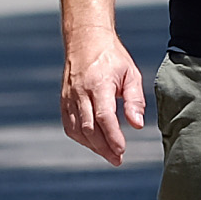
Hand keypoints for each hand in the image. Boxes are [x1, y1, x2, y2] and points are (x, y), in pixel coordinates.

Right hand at [61, 27, 149, 165]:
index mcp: (98, 83)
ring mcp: (69, 97)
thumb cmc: (112, 57)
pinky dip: (81, 138)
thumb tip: (137, 125)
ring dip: (93, 146)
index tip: (122, 150)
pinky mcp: (64, 100)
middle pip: (89, 128)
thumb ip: (135, 100)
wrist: (85, 40)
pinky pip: (70, 125)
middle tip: (117, 159)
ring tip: (109, 154)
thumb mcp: (131, 74)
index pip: (103, 116)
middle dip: (104, 147)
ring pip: (77, 130)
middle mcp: (80, 92)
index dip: (112, 137)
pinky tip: (93, 143)